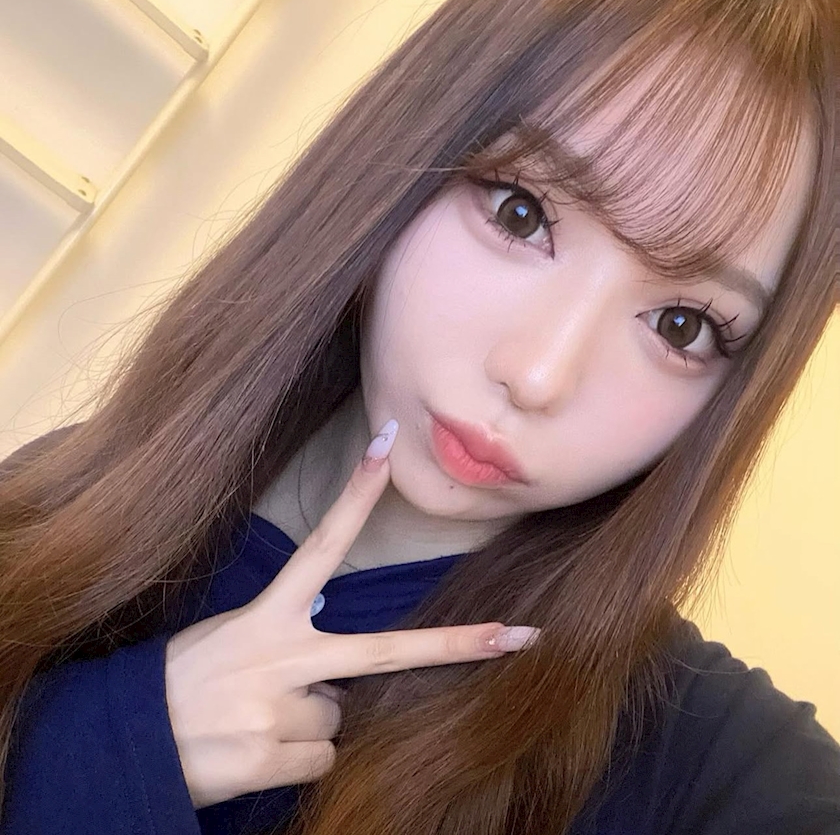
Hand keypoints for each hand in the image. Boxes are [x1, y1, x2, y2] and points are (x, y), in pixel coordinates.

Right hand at [164, 420, 539, 808]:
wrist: (131, 742)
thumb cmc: (185, 682)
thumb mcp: (231, 638)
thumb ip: (288, 637)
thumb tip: (338, 668)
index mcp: (267, 617)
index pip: (323, 546)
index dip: (356, 497)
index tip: (386, 450)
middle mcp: (282, 656)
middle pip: (384, 650)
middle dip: (459, 644)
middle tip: (522, 636)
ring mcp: (281, 709)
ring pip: (339, 718)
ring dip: (309, 723)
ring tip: (259, 720)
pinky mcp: (277, 758)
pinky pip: (322, 758)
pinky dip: (297, 758)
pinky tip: (257, 749)